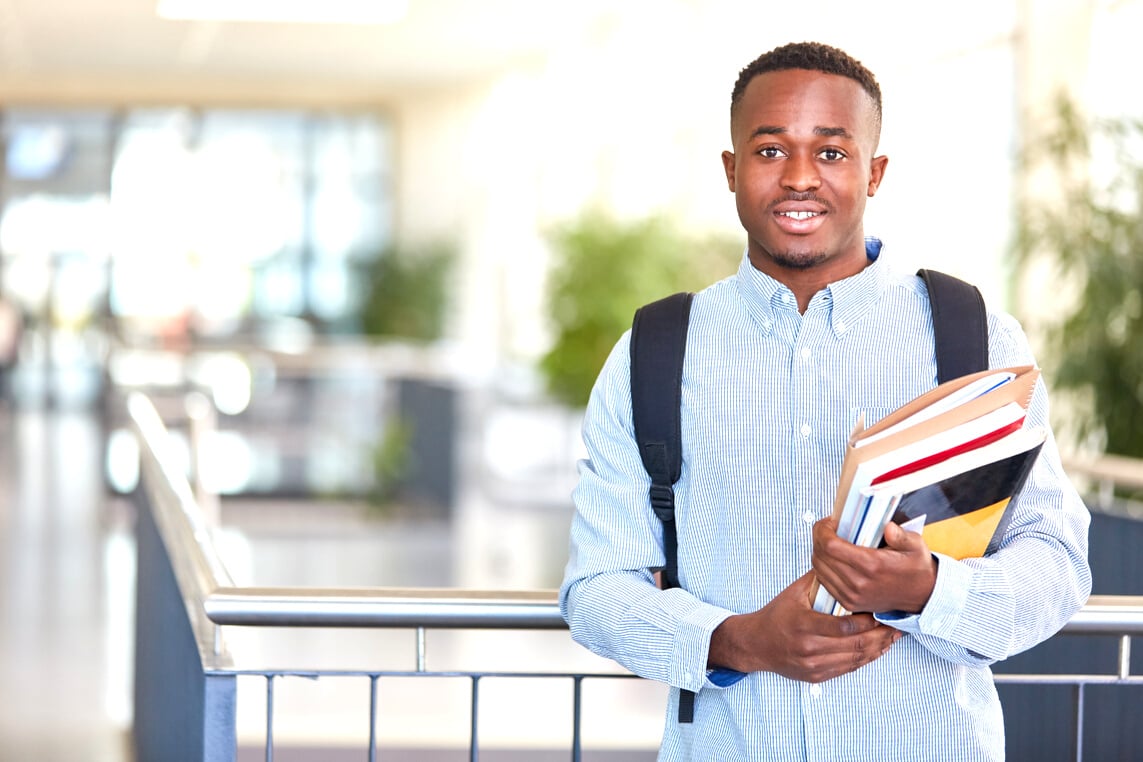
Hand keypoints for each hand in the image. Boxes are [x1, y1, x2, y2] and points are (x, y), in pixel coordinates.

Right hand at [708, 570, 901, 682]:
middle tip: (896, 626)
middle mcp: (808, 648)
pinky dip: (865, 659)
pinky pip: (847, 669)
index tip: (880, 613)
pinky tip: (877, 650)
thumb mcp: (794, 592)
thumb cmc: (776, 615)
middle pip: (854, 646)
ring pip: (854, 660)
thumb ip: (820, 581)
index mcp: (803, 625)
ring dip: (877, 649)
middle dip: (879, 636)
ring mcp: (812, 665)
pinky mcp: (816, 676)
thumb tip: (844, 563)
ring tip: (892, 637)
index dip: (866, 622)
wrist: (756, 643)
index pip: (843, 627)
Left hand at [812, 517, 937, 614]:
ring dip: (819, 552)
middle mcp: (859, 583)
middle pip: (820, 556)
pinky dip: (823, 567)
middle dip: (819, 538)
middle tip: (829, 529)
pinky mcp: (849, 603)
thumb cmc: (916, 568)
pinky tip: (832, 558)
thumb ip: (901, 536)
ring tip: (830, 542)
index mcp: (872, 565)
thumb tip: (888, 528)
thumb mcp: (915, 546)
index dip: (823, 530)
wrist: (921, 596)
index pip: (830, 545)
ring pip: (818, 569)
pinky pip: (824, 582)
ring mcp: (852, 595)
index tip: (830, 522)